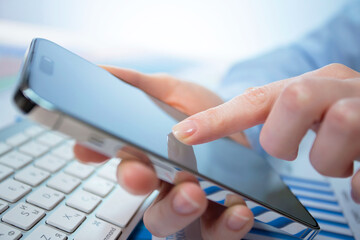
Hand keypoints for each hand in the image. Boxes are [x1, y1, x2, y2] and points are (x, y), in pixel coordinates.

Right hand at [74, 66, 253, 238]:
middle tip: (143, 172)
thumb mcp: (172, 90)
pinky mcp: (222, 216)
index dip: (96, 154)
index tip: (87, 147)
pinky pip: (218, 232)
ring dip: (177, 211)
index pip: (117, 158)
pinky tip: (238, 211)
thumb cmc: (203, 108)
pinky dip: (227, 227)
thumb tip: (99, 73)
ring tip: (193, 194)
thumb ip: (139, 84)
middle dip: (136, 184)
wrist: (245, 121)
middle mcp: (164, 182)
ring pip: (170, 222)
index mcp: (148, 154)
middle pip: (139, 195)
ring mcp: (191, 201)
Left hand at [172, 63, 359, 202]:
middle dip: (285, 136)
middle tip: (294, 151)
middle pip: (294, 97)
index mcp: (309, 86)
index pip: (254, 100)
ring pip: (341, 124)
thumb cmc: (351, 119)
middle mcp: (337, 86)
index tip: (183, 136)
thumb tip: (241, 139)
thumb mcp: (313, 114)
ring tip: (340, 165)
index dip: (218, 119)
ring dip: (331, 160)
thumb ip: (280, 121)